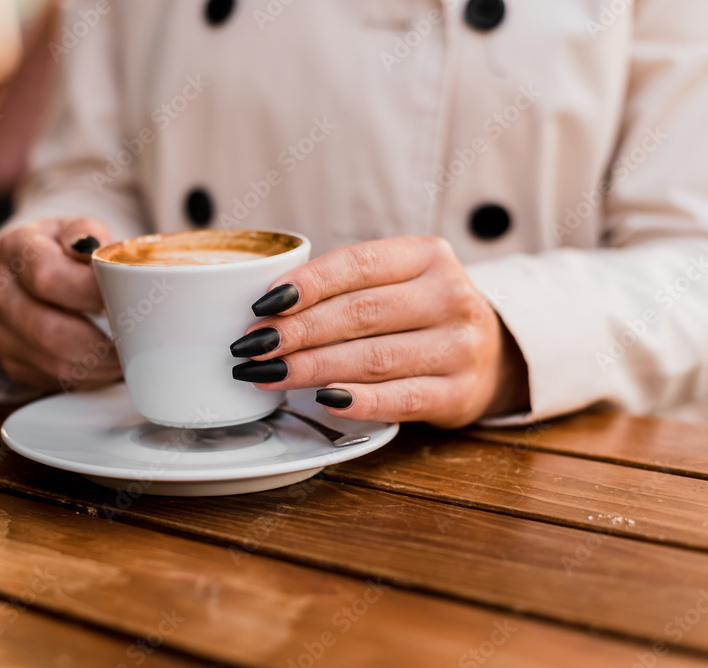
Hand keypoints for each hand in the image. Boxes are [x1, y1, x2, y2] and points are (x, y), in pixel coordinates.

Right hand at [0, 218, 122, 392]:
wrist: (25, 280)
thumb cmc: (63, 253)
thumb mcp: (77, 230)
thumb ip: (90, 232)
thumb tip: (92, 245)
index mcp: (16, 248)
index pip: (47, 277)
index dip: (90, 294)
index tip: (122, 300)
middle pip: (48, 330)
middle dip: (99, 342)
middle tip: (133, 343)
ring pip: (53, 362)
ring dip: (98, 366)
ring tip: (125, 357)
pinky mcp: (10, 362)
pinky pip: (54, 378)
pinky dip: (88, 376)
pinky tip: (104, 364)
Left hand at [229, 236, 528, 427]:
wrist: (493, 355)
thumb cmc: (421, 314)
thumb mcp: (398, 281)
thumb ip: (347, 286)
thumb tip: (267, 307)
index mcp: (428, 256)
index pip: (358, 264)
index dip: (307, 283)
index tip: (262, 302)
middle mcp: (450, 297)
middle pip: (359, 313)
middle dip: (296, 331)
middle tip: (250, 345)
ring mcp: (459, 347)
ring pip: (373, 357)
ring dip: (311, 367)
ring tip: (267, 373)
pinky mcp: (458, 393)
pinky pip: (399, 398)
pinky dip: (357, 401)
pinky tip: (322, 400)